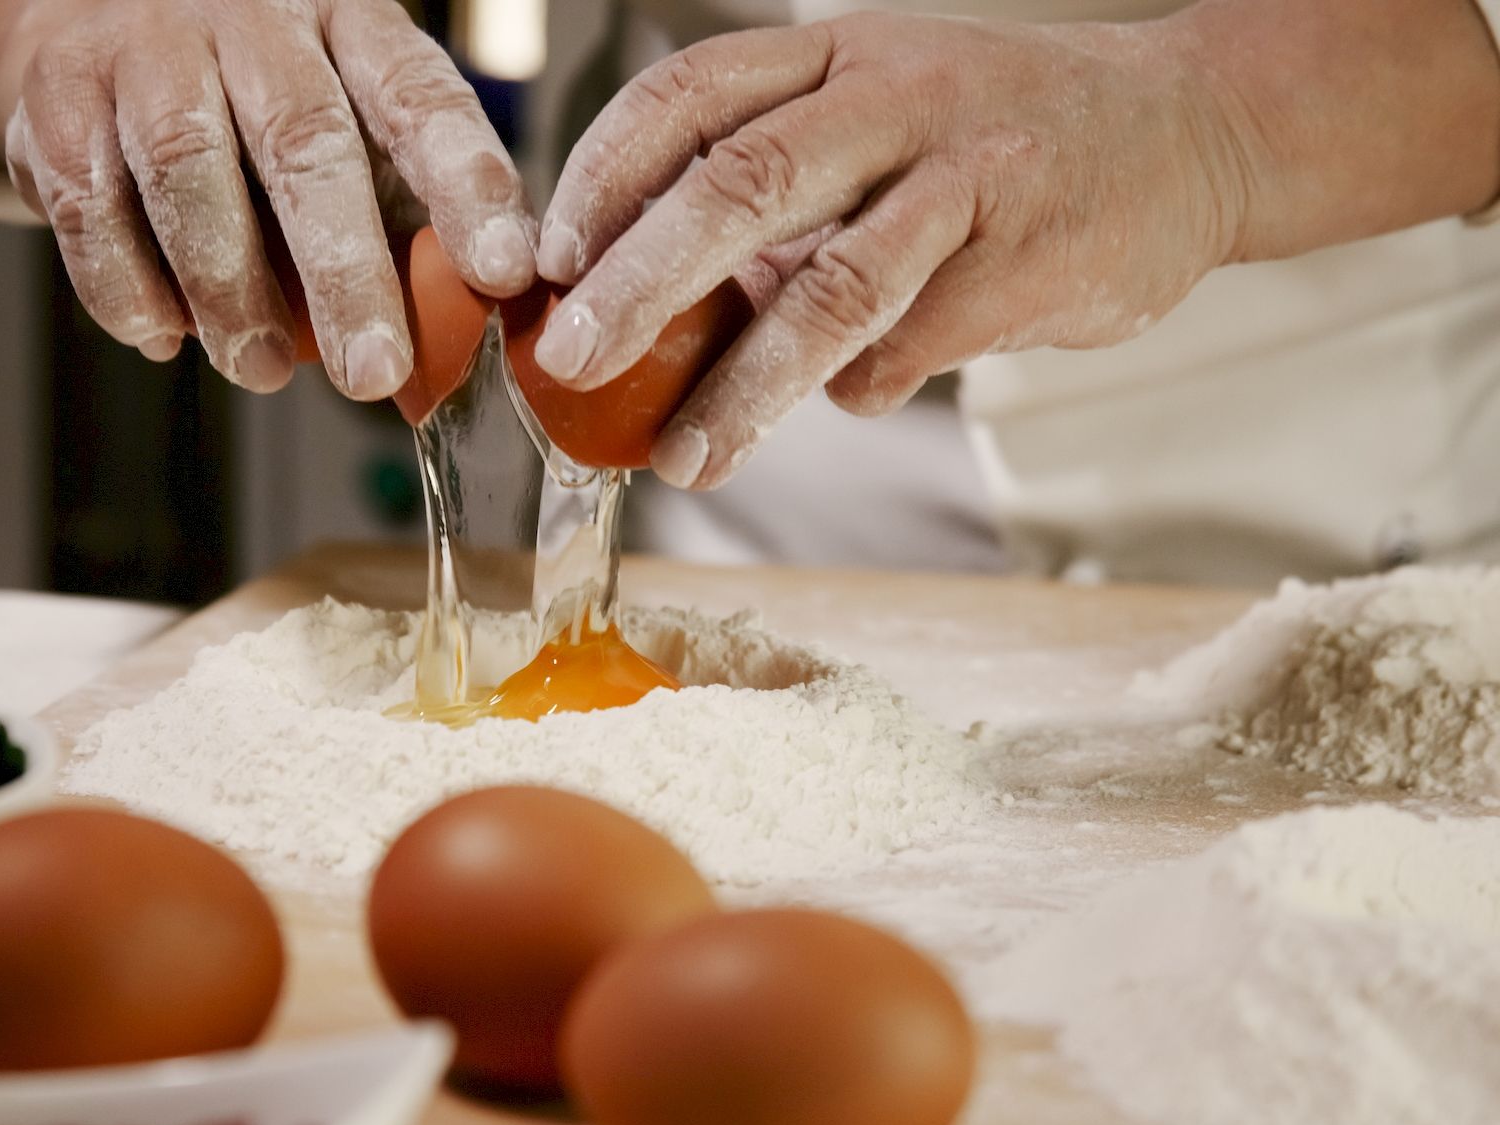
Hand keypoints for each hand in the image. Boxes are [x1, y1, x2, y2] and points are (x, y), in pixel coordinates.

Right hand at [0, 0, 535, 397]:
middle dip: (344, 272)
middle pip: (304, 142)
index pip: (421, 100)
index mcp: (349, 25)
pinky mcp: (59, 104)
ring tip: (262, 370)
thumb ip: (399, 217)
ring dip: (228, 292)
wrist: (92, 27)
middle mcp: (252, 22)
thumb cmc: (254, 109)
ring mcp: (148, 53)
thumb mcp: (345, 131)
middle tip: (373, 373)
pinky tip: (166, 337)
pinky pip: (91, 207)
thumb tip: (464, 331)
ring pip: (188, 170)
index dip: (467, 187)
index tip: (505, 272)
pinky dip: (130, 288)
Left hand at [535, 2, 1499, 489]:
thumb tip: (649, 304)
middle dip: (641, 281)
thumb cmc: (996, 141)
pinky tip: (853, 401)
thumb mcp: (876, 118)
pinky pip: (915, 348)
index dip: (605, 175)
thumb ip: (775, 192)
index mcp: (836, 49)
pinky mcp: (1031, 254)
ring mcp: (970, 171)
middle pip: (740, 185)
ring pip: (832, 288)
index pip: (688, 95)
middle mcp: (897, 92)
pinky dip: (866, 389)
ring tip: (683, 460)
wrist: (1189, 132)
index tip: (549, 259)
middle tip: (572, 358)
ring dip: (743, 387)